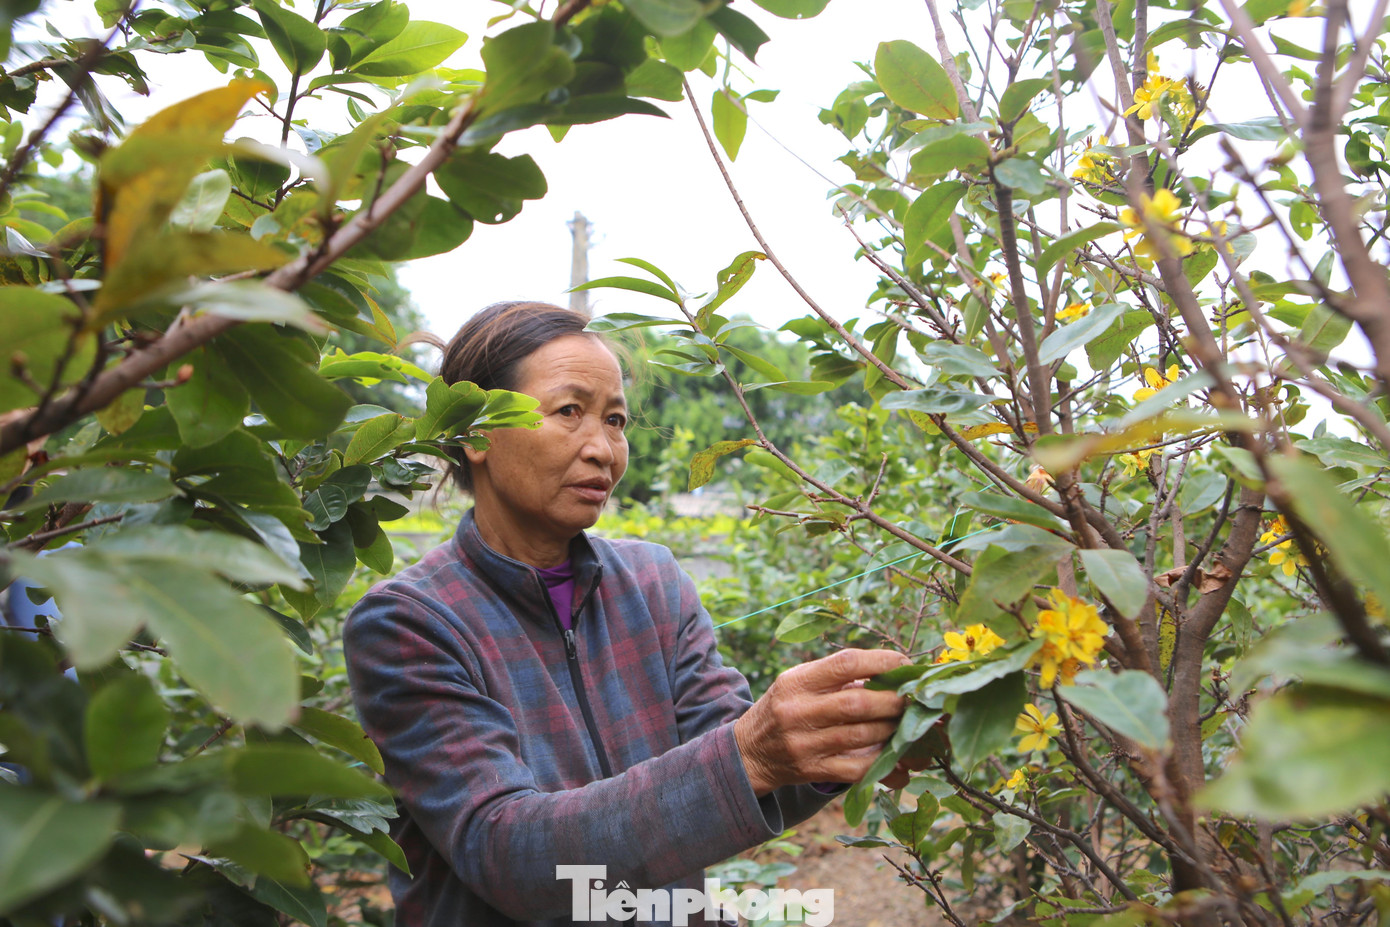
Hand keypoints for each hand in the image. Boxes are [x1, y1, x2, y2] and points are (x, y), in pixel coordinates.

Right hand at [734, 648, 909, 795]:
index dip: (882, 662)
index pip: (845, 663)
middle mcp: (797, 711)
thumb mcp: (798, 682)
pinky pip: (857, 769)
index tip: (904, 664)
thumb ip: (837, 676)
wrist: (749, 752)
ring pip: (862, 736)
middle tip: (912, 699)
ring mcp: (804, 744)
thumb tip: (893, 671)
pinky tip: (899, 759)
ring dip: (892, 730)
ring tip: (907, 723)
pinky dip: (884, 765)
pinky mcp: (812, 770)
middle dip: (894, 700)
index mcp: (796, 681)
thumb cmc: (785, 709)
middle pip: (858, 703)